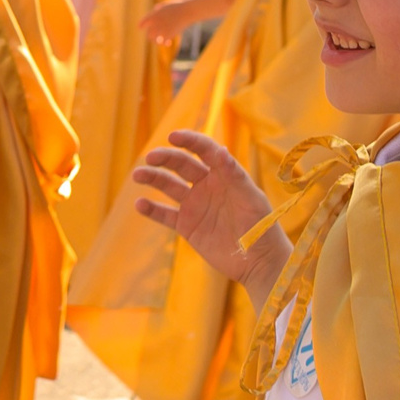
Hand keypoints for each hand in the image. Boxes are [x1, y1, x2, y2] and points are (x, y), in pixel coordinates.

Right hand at [131, 130, 281, 286]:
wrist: (259, 262)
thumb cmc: (262, 227)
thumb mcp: (251, 200)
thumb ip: (235, 176)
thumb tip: (220, 150)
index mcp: (224, 174)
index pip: (204, 150)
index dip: (189, 141)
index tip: (173, 136)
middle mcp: (207, 185)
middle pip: (181, 164)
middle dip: (165, 158)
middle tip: (150, 157)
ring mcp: (195, 205)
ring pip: (169, 186)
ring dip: (153, 178)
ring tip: (138, 175)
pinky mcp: (187, 226)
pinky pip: (165, 214)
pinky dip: (151, 209)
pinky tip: (139, 203)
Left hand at [141, 0, 200, 45]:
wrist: (186, 11)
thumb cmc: (177, 6)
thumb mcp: (165, 5)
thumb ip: (158, 9)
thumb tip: (155, 10)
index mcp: (153, 15)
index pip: (143, 23)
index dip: (142, 26)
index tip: (141, 27)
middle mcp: (155, 23)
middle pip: (149, 33)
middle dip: (150, 35)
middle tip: (152, 36)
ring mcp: (161, 29)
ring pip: (154, 39)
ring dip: (156, 41)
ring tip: (159, 41)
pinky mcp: (169, 35)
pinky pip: (164, 42)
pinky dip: (165, 43)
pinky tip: (168, 43)